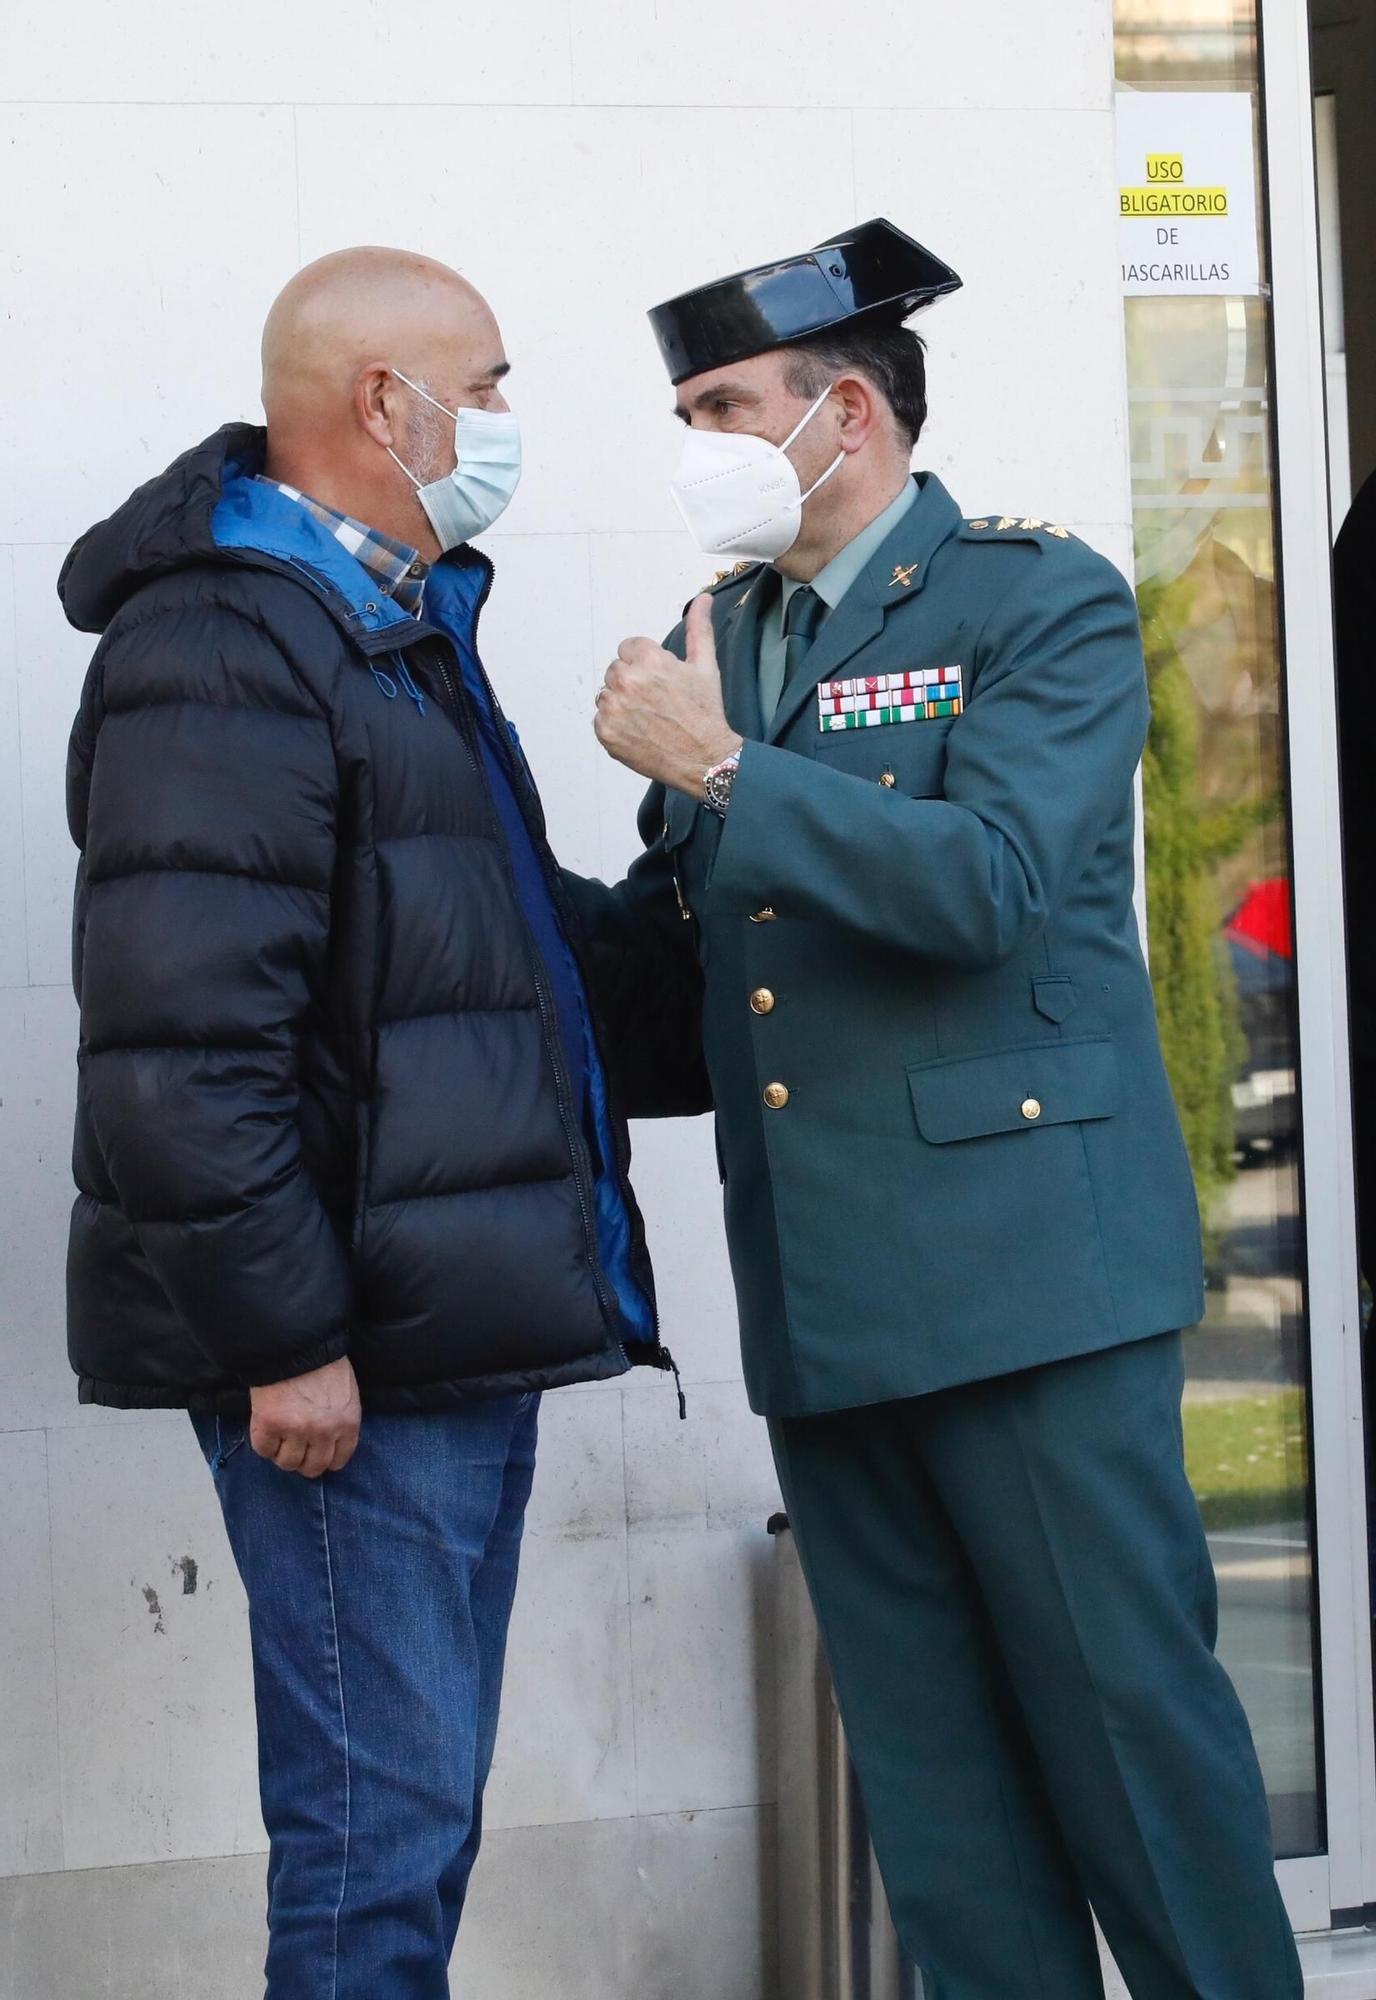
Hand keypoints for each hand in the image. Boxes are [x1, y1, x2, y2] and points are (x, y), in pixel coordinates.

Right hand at [249, 1355, 360, 1478]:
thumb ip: (340, 1419)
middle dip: (303, 1460)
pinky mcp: (269, 1425)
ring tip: (280, 1435)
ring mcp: (296, 1431)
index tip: (316, 1452)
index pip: (338, 1460)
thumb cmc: (322, 1361)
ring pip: (287, 1463)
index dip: (325, 1458)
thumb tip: (329, 1442)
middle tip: (295, 1446)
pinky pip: (263, 1449)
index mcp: (347, 1423)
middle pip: (313, 1468)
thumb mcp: (345, 1392)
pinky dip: (263, 1442)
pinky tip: (266, 1427)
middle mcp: (324, 1432)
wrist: (294, 1342)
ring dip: (281, 1452)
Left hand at [595, 594, 742, 795]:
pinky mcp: (606, 732)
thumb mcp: (706, 666)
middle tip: (657, 702)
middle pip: (615, 670)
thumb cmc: (706, 712)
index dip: (645, 664)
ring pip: (606, 695)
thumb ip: (699, 628)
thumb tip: (703, 598)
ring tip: (648, 718)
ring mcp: (613, 708)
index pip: (628, 648)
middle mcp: (626, 680)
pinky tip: (639, 731)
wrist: (704, 759)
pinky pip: (601, 720)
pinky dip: (615, 726)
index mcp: (648, 659)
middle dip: (632, 681)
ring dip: (621, 703)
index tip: (660, 681)